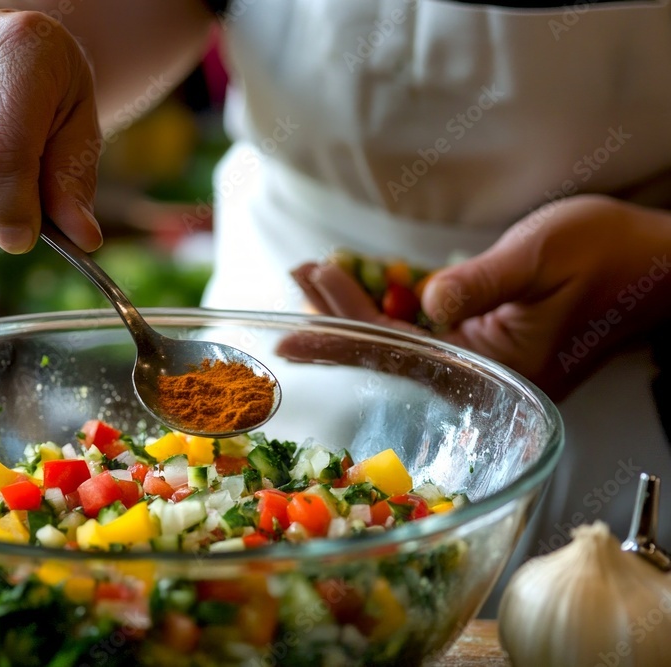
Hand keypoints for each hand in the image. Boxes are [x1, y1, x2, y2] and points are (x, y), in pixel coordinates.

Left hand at [293, 195, 670, 399]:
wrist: (660, 260)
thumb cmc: (610, 255)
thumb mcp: (542, 256)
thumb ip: (480, 281)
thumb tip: (424, 301)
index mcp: (498, 373)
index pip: (400, 360)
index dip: (342, 342)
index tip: (293, 334)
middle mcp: (483, 377)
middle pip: (390, 352)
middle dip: (338, 318)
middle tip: (295, 282)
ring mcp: (483, 359)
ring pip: (401, 339)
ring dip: (356, 307)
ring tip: (313, 276)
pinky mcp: (485, 338)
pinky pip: (422, 327)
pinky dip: (388, 303)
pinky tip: (358, 284)